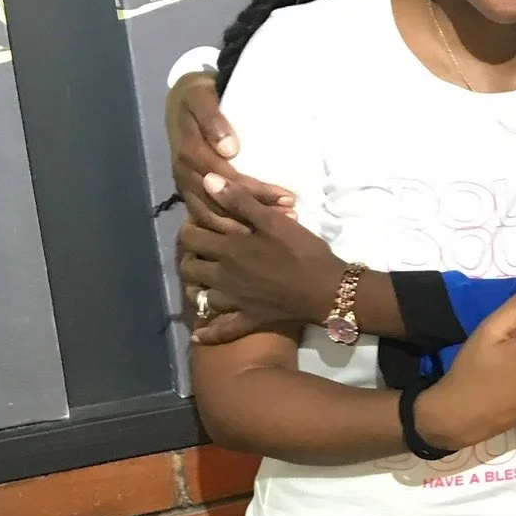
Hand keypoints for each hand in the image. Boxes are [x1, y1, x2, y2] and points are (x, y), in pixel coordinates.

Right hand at [166, 70, 294, 229]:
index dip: (253, 189)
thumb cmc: (202, 98)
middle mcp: (185, 174)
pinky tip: (257, 232)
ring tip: (282, 223)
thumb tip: (229, 149)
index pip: (224, 178)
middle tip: (291, 214)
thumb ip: (212, 119)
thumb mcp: (202, 97)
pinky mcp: (193, 196)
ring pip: (214, 216)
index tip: (285, 196)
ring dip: (247, 224)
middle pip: (220, 202)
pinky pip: (210, 219)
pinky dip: (234, 228)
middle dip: (256, 211)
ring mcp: (188, 188)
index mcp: (188, 151)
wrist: (183, 102)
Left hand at [181, 179, 344, 343]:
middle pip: (189, 267)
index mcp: (228, 249)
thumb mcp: (272, 221)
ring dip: (196, 288)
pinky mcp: (248, 319)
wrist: (326, 289)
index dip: (189, 227)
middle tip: (202, 249)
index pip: (191, 237)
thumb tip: (208, 181)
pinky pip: (221, 331)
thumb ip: (239, 201)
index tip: (199, 222)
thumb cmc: (302, 252)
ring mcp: (234, 301)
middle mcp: (223, 276)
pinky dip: (207, 333)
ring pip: (200, 297)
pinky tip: (198, 334)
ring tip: (204, 280)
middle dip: (190, 256)